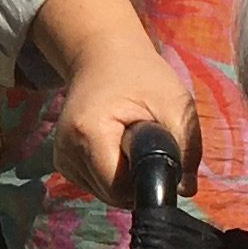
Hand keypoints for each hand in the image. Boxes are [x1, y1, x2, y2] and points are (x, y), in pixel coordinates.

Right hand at [38, 0, 202, 202]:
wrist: (103, 55)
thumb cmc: (141, 76)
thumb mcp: (174, 103)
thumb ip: (186, 146)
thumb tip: (186, 190)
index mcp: (88, 132)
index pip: (118, 187)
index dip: (146, 183)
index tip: (162, 161)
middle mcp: (66, 149)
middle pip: (111, 193)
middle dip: (138, 181)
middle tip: (150, 146)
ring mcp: (61, 157)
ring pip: (104, 193)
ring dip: (127, 179)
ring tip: (134, 143)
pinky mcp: (64, 161)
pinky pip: (96, 185)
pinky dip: (114, 175)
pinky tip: (121, 149)